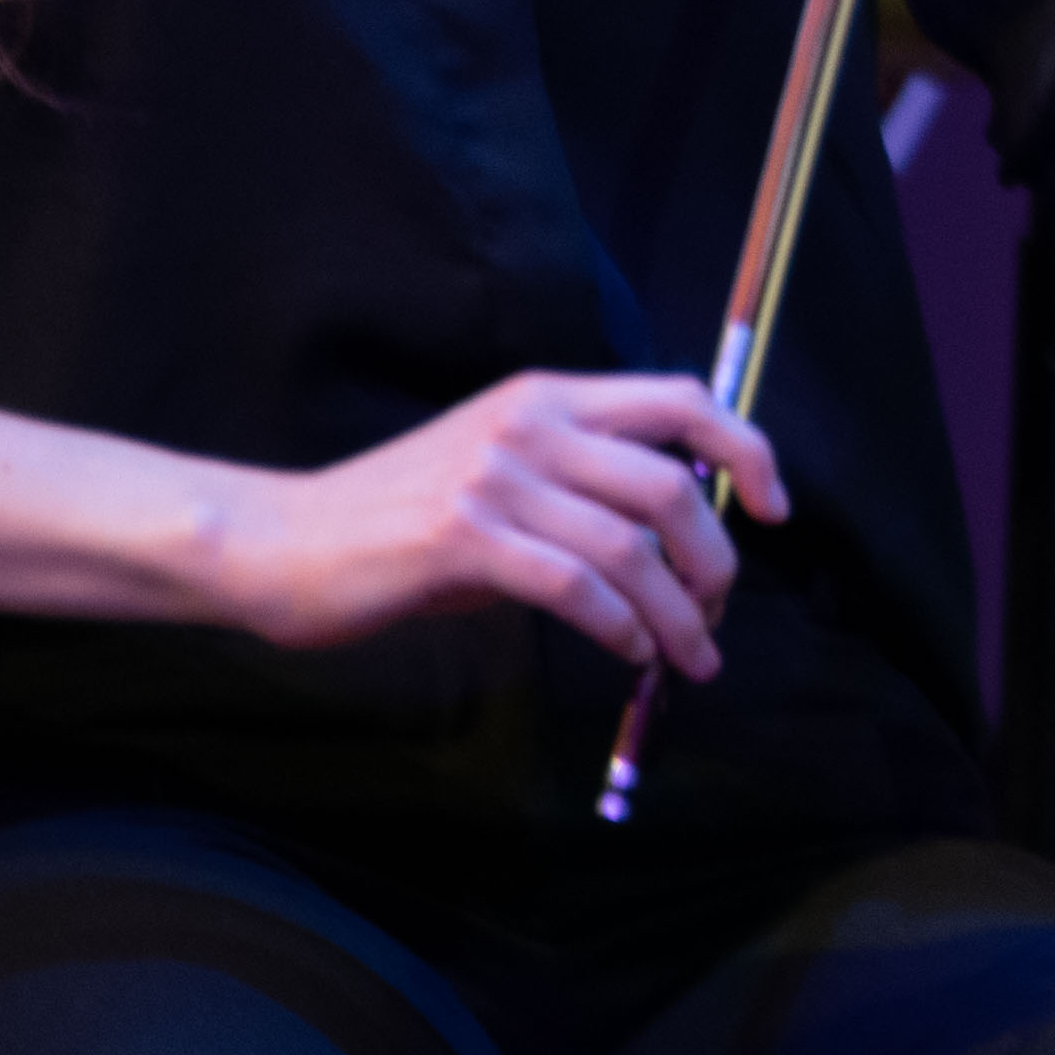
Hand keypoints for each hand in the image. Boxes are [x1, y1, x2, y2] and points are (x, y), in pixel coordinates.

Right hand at [207, 372, 787, 678]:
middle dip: (716, 560)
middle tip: (720, 613)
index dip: (747, 451)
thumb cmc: (393, 520)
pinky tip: (631, 654)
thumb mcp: (497, 473)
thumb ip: (577, 485)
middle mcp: (531, 425)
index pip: (683, 398)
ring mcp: (497, 479)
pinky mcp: (464, 539)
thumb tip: (672, 538)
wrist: (278, 542)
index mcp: (547, 398)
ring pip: (632, 546)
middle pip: (672, 484)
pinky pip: (578, 586)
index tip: (775, 512)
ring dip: (678, 613)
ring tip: (691, 656)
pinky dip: (622, 627)